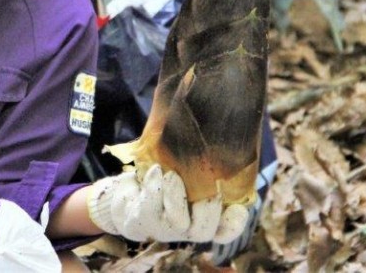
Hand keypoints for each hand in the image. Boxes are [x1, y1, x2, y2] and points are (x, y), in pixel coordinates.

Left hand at [86, 165, 249, 243]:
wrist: (129, 189)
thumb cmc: (166, 175)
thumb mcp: (188, 169)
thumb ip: (206, 164)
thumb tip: (221, 135)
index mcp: (203, 218)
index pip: (225, 231)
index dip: (234, 224)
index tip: (236, 206)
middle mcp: (186, 230)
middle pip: (205, 231)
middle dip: (207, 206)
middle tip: (205, 181)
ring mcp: (163, 230)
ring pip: (178, 222)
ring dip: (176, 195)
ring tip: (171, 174)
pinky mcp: (141, 223)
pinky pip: (150, 210)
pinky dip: (154, 187)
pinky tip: (155, 171)